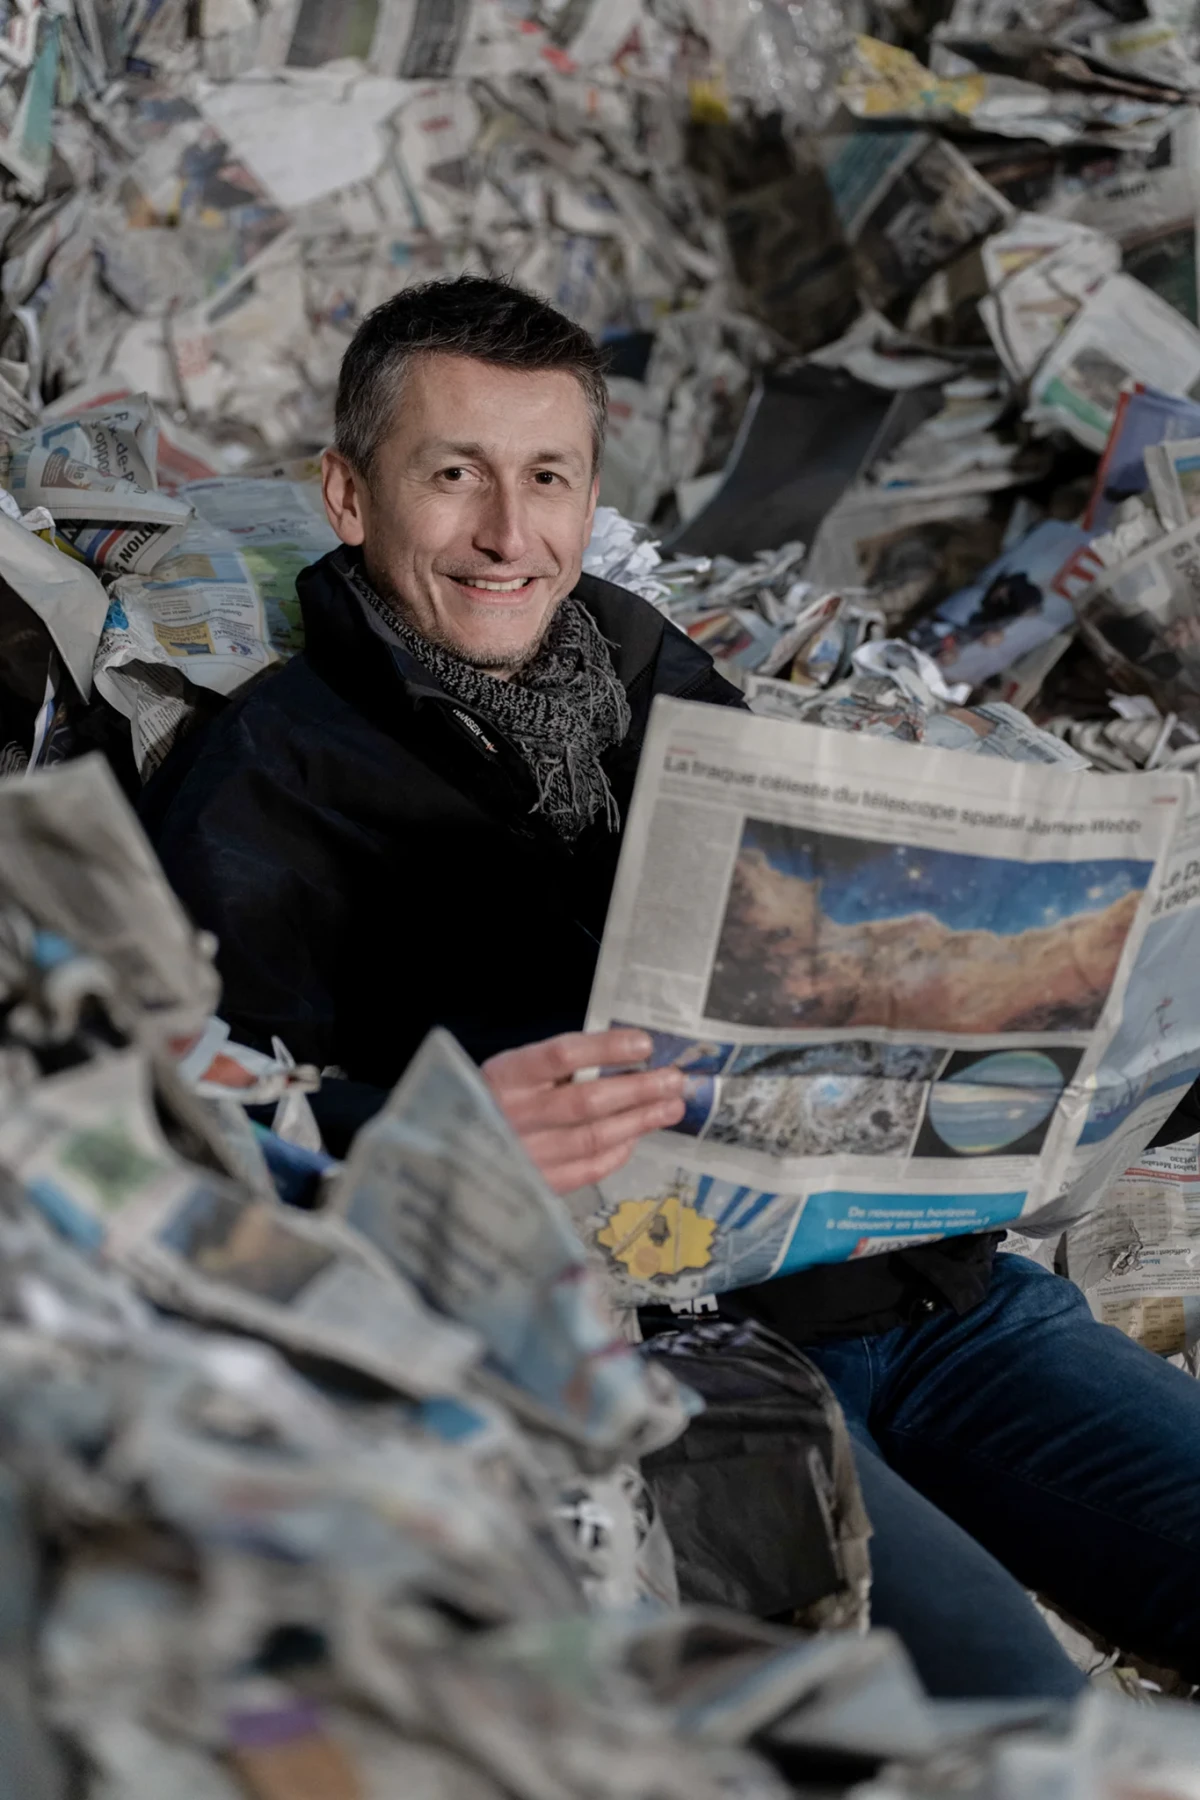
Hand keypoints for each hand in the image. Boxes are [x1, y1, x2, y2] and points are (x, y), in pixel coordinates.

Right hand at [482, 1029, 684, 1193]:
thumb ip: (552, 1066)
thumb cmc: (489, 1104)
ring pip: (594, 1136)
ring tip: (671, 1107)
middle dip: (638, 1089)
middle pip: (587, 1100)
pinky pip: (587, 1168)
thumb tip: (616, 1058)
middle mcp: (514, 1116)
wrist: (446, 1155)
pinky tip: (636, 1137)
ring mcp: (525, 1155)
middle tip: (674, 1080)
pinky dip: (617, 1152)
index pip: (562, 1055)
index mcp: (504, 1076)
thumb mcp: (509, 1074)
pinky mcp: (537, 1185)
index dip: (606, 1048)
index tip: (644, 1043)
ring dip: (639, 1120)